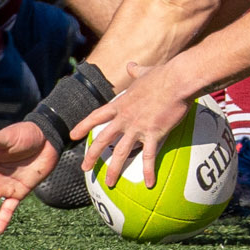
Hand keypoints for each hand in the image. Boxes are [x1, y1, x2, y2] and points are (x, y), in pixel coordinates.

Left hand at [79, 62, 189, 191]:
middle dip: (92, 155)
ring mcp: (137, 126)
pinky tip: (149, 183)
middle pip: (103, 139)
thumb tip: (131, 65)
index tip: (73, 135)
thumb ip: (135, 71)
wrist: (176, 80)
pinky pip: (148, 156)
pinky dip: (148, 171)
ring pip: (120, 152)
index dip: (83, 126)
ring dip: (114, 169)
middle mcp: (125, 117)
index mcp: (121, 104)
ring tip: (109, 183)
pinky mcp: (153, 133)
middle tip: (85, 168)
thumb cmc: (162, 74)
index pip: (96, 116)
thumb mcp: (144, 72)